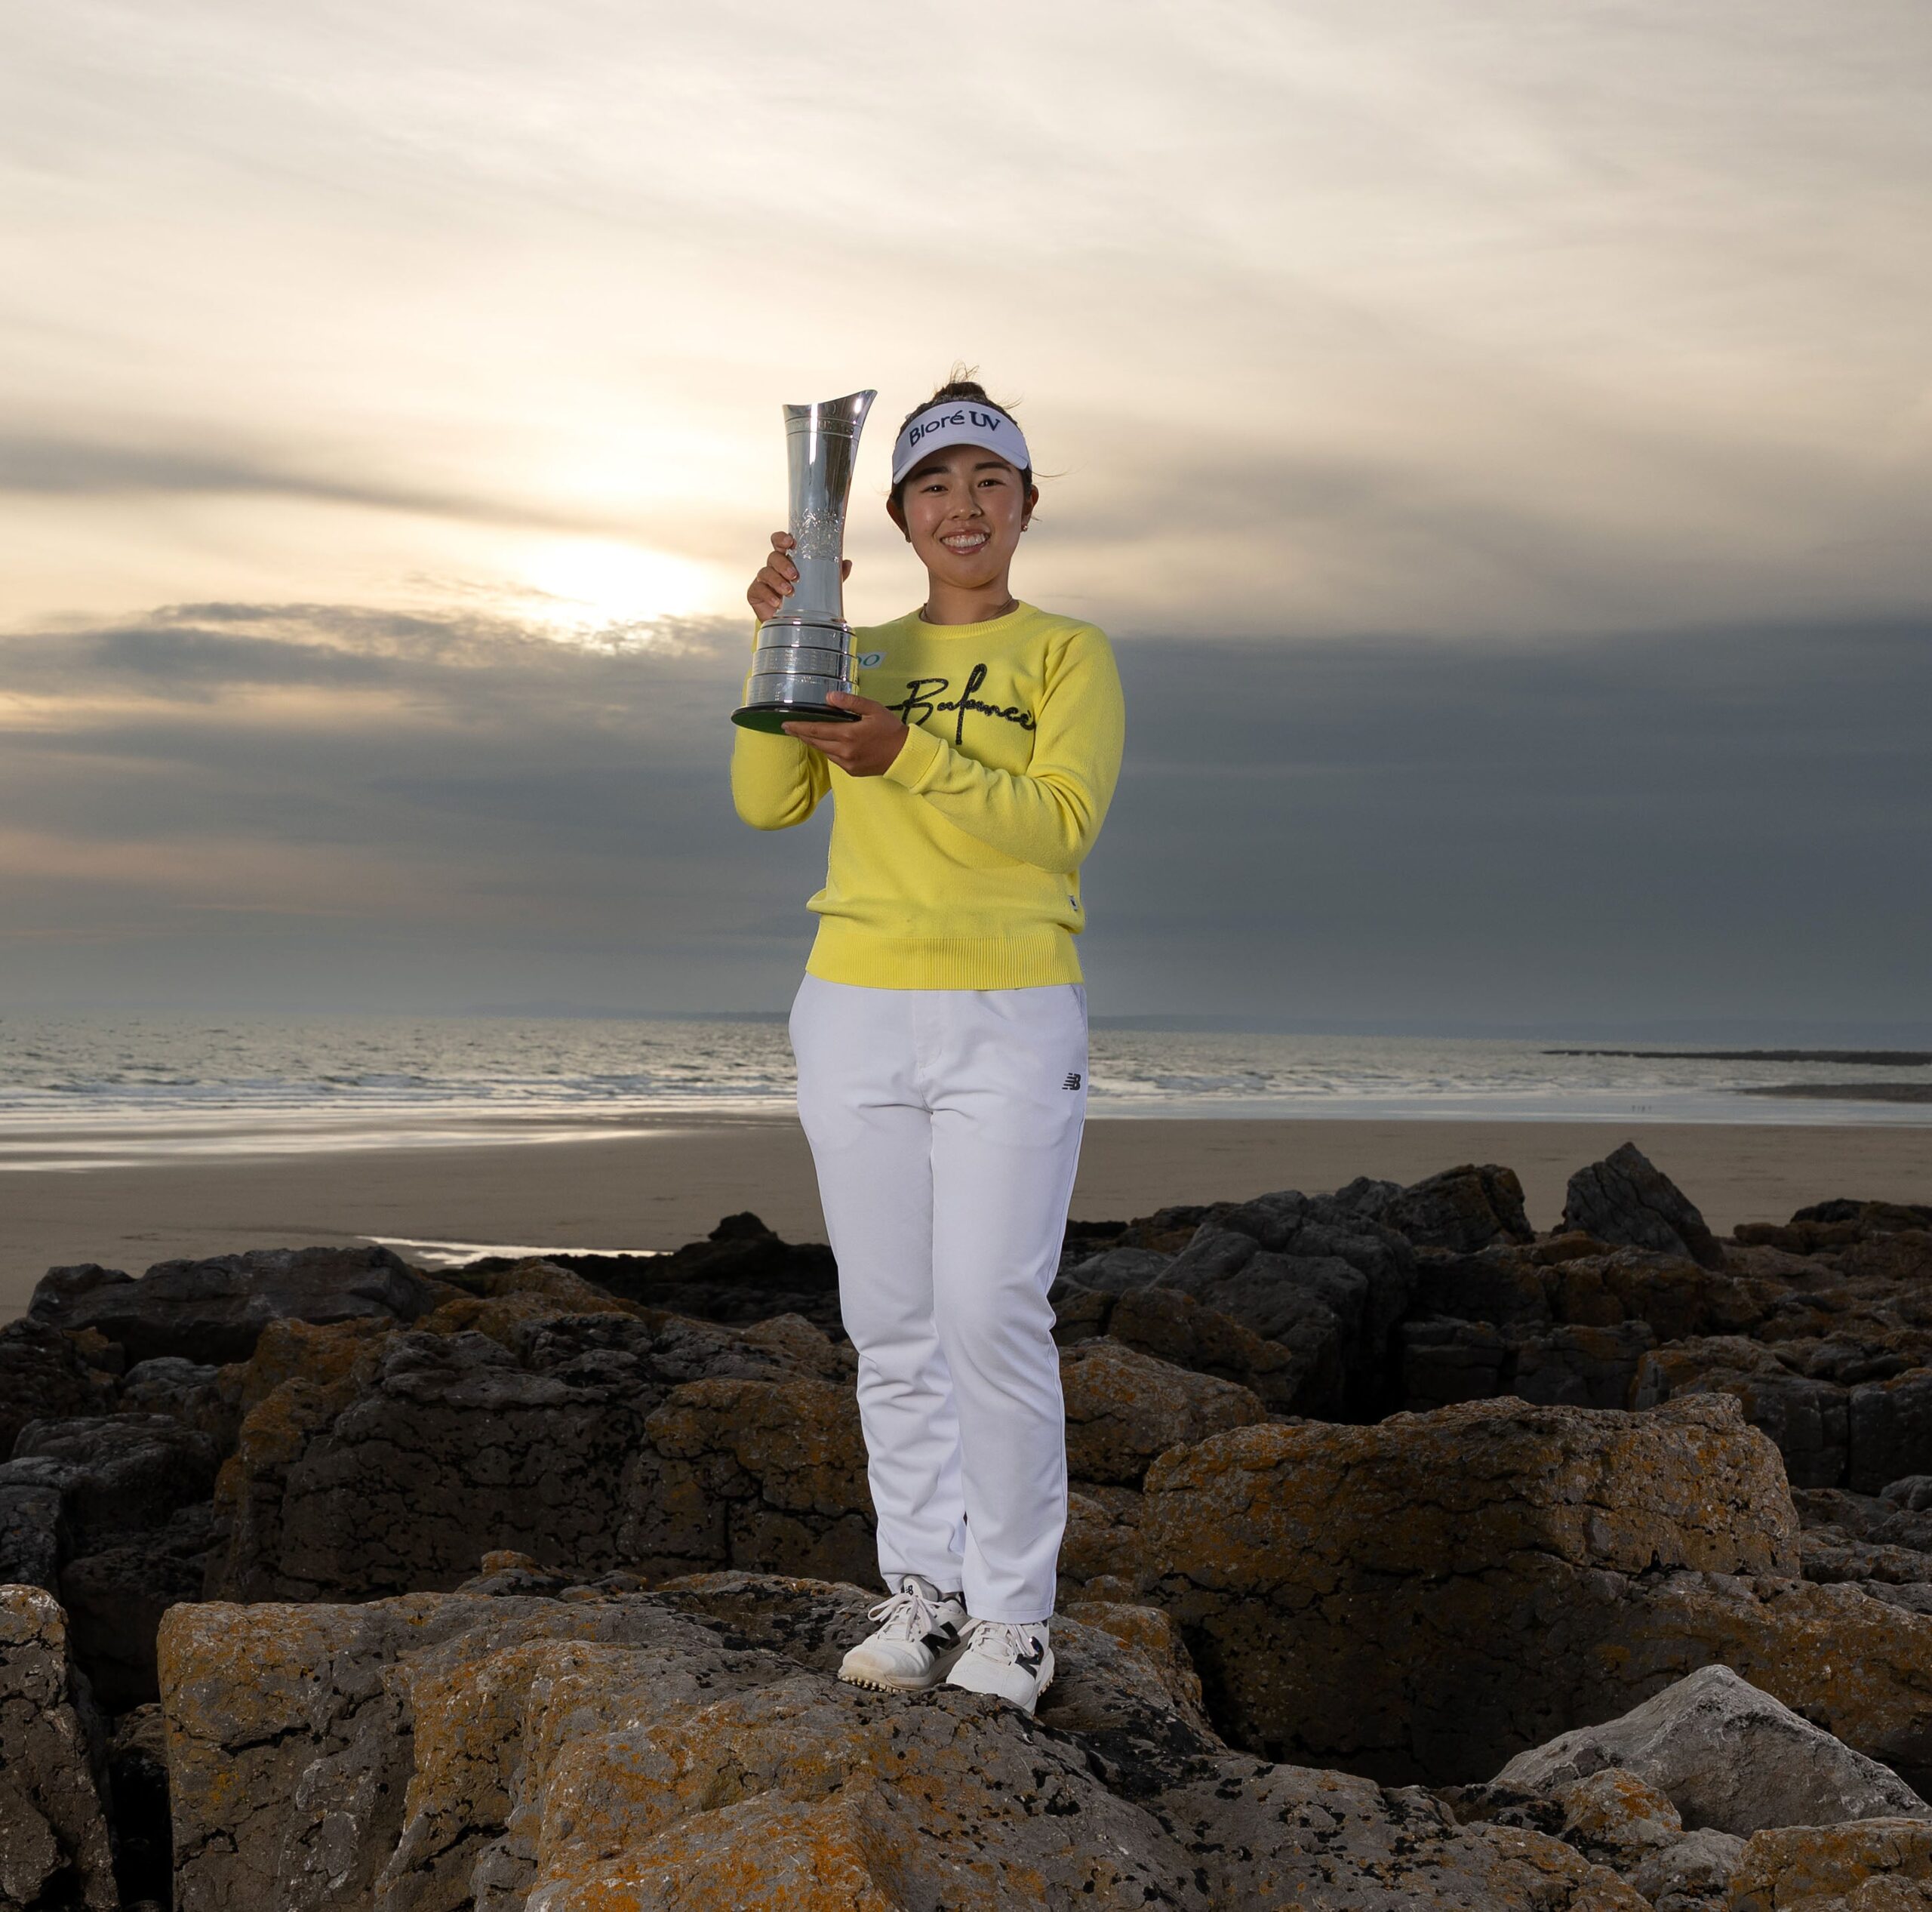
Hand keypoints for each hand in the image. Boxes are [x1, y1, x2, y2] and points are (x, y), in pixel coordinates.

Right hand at [748, 530, 851, 620]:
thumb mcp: (820, 585)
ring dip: (777, 581)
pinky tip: (777, 603)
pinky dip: (768, 595)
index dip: (782, 538)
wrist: (791, 622)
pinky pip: (758, 589)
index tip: (790, 542)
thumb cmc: (804, 598)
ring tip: (789, 591)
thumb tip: (847, 563)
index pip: (780, 542)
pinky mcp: (755, 593)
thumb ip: (833, 574)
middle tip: (795, 576)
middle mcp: (774, 567)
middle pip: (773, 557)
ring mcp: (763, 579)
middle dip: (783, 564)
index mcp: (787, 559)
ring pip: (765, 572)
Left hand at [783, 691, 907, 775]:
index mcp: (848, 734)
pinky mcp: (851, 771)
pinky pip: (833, 759)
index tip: (785, 724)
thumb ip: (851, 701)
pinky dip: (827, 750)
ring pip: (823, 751)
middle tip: (788, 728)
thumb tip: (829, 696)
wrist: (904, 755)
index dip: (799, 727)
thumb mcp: (873, 709)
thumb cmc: (890, 729)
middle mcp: (844, 751)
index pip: (816, 729)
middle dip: (800, 734)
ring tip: (804, 734)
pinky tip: (826, 743)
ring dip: (813, 742)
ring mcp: (847, 763)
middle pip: (815, 742)